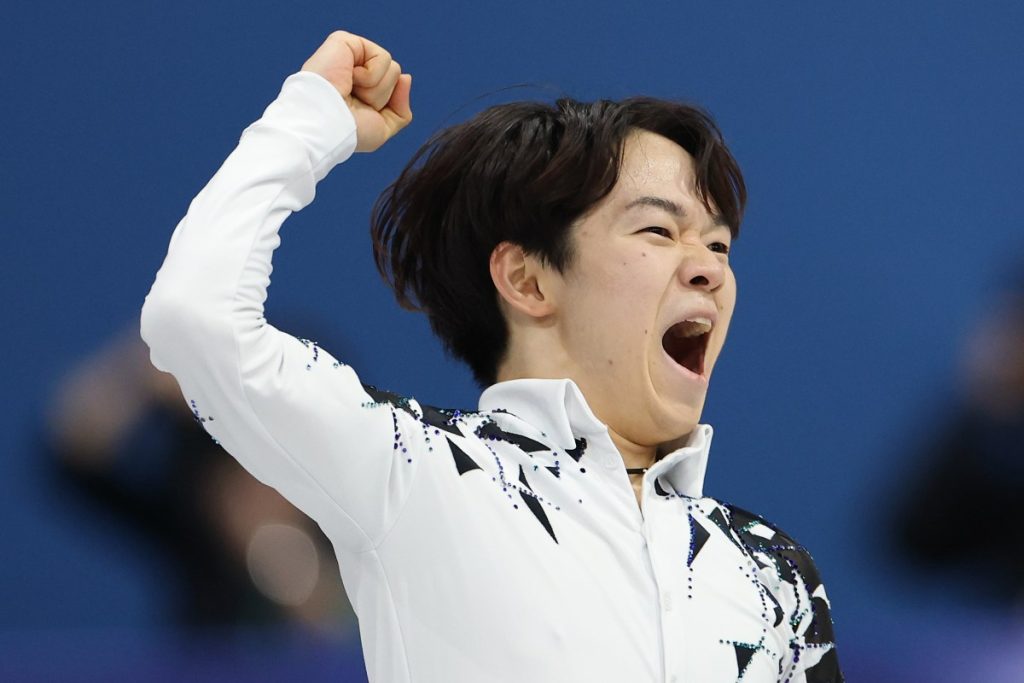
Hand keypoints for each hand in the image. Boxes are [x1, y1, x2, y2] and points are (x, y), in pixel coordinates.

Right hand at [301, 31, 412, 152]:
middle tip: (354, 102)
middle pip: (395, 78)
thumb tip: (406, 77)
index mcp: (360, 89)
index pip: (393, 90)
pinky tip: (350, 79)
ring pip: (393, 68)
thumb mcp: (382, 128)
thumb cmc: (346, 131)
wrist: (325, 125)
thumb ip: (400, 108)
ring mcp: (351, 55)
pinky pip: (383, 58)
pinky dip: (372, 75)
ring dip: (376, 89)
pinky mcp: (346, 41)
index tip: (359, 116)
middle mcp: (356, 71)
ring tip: (351, 91)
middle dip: (381, 97)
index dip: (385, 106)